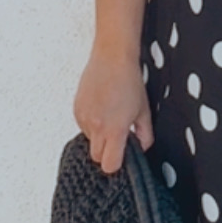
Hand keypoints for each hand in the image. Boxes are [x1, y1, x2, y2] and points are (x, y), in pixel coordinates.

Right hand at [73, 43, 154, 174]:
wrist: (112, 57)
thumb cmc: (128, 80)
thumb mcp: (144, 110)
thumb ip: (145, 134)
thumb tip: (142, 147)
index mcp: (114, 129)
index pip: (109, 165)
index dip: (117, 164)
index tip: (122, 156)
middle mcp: (96, 126)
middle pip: (96, 157)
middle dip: (107, 152)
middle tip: (118, 137)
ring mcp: (83, 118)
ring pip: (89, 141)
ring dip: (99, 136)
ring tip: (110, 116)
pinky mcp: (76, 110)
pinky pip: (82, 127)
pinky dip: (91, 124)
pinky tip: (101, 109)